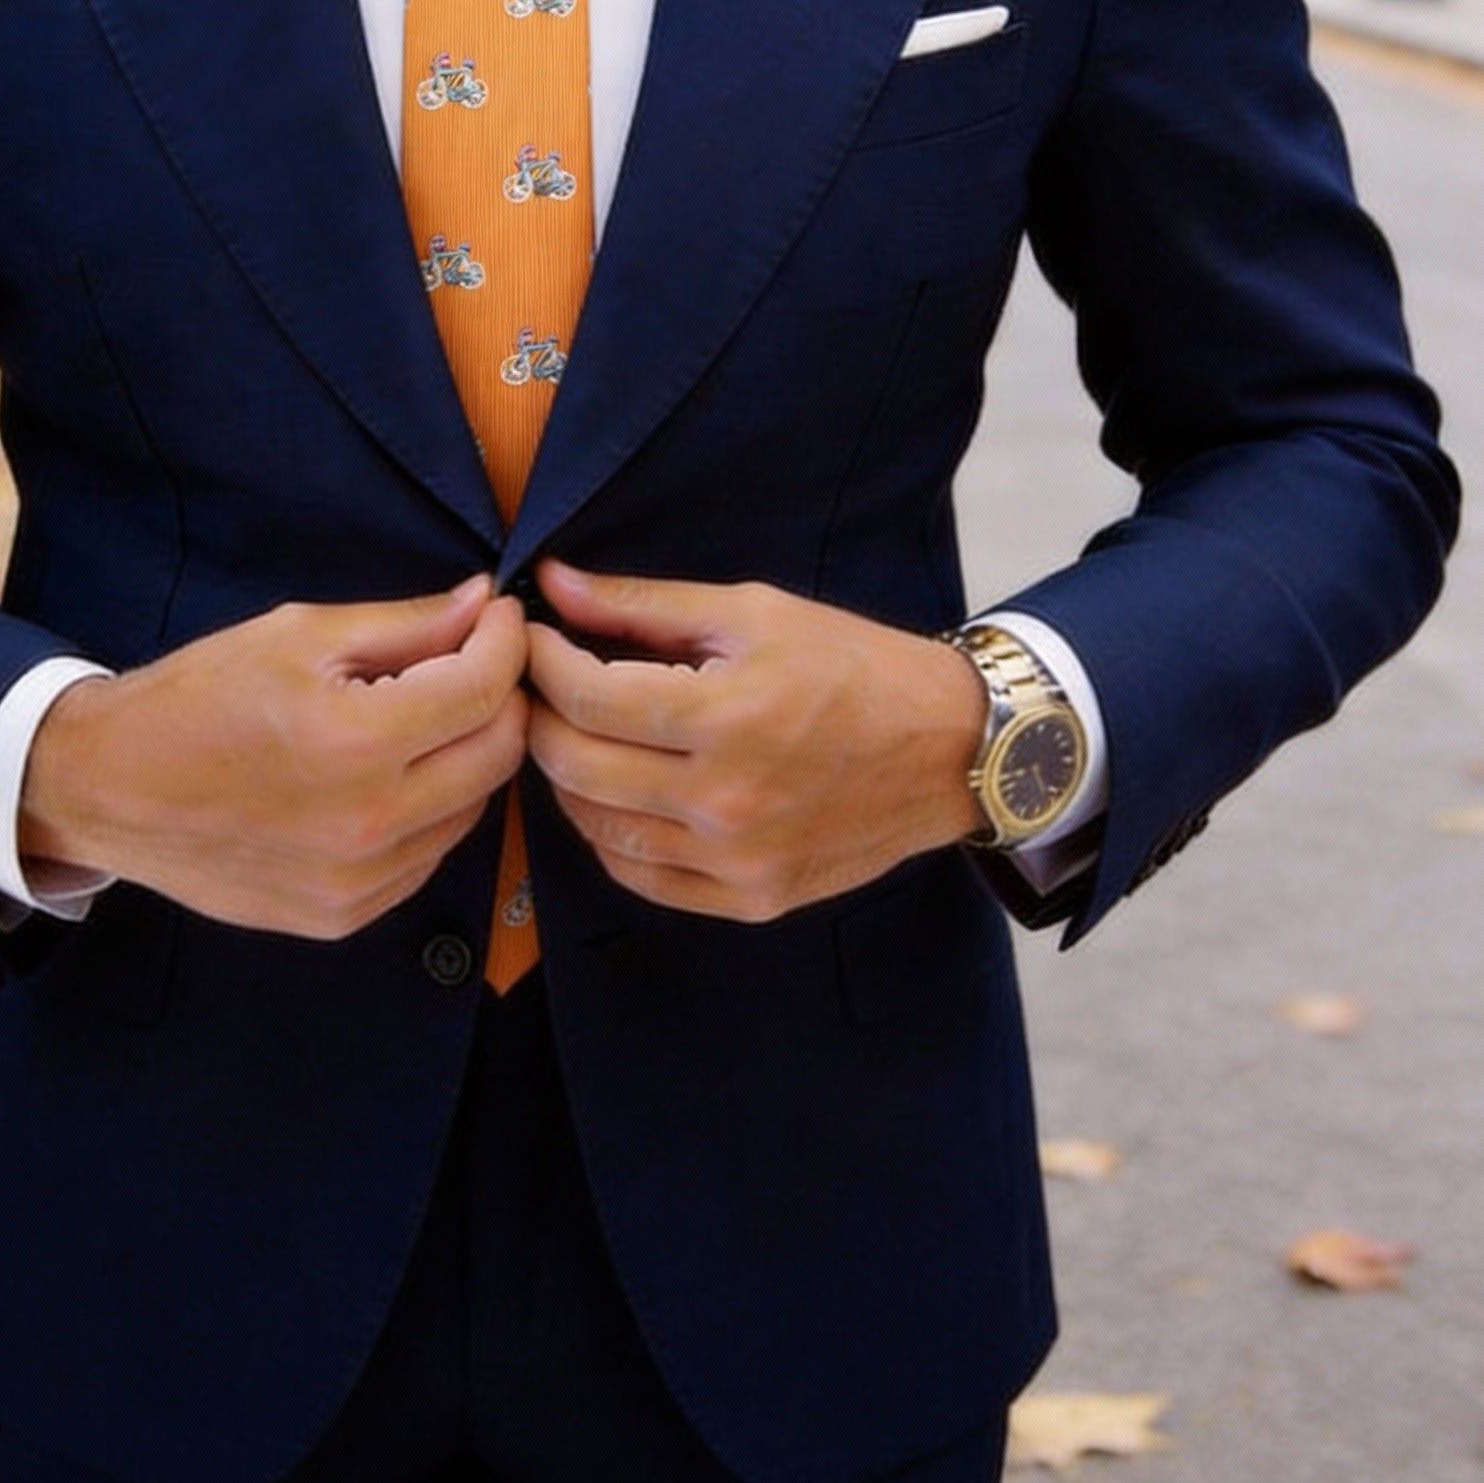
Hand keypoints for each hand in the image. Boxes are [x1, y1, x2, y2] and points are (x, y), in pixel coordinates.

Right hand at [18, 576, 528, 937]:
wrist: (108, 789)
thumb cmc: (197, 698)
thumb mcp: (298, 635)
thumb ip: (405, 624)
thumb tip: (483, 603)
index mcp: (356, 741)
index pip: (484, 690)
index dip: (506, 642)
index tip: (499, 617)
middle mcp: (368, 823)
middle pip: (498, 755)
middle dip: (501, 697)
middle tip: (475, 661)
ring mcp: (358, 881)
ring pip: (473, 811)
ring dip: (468, 756)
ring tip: (426, 716)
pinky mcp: (343, 916)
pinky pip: (428, 857)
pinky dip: (431, 811)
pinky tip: (390, 776)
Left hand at [524, 561, 985, 920]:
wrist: (951, 750)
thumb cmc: (854, 666)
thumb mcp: (753, 612)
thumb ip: (643, 604)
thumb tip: (553, 583)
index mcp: (728, 716)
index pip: (586, 696)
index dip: (540, 660)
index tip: (532, 637)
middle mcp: (726, 799)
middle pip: (575, 766)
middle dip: (540, 716)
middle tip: (540, 684)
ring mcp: (736, 860)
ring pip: (596, 828)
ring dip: (568, 777)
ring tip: (577, 733)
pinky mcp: (750, 899)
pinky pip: (640, 875)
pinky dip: (609, 834)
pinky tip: (616, 792)